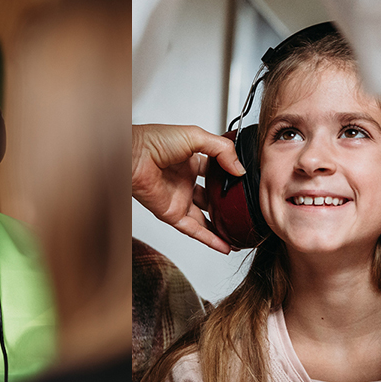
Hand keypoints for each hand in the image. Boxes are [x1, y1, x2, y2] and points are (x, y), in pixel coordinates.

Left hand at [132, 124, 244, 252]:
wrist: (133, 156)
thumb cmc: (154, 141)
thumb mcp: (196, 136)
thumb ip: (222, 150)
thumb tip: (239, 168)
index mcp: (191, 161)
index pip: (216, 170)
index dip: (230, 175)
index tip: (246, 180)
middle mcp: (185, 181)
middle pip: (211, 196)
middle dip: (227, 203)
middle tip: (246, 209)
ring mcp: (180, 199)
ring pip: (205, 217)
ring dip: (221, 226)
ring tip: (239, 233)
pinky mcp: (172, 214)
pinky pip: (194, 230)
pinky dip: (210, 239)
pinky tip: (225, 245)